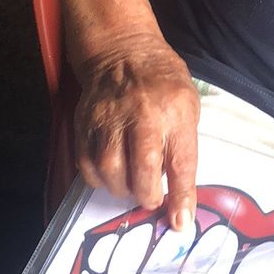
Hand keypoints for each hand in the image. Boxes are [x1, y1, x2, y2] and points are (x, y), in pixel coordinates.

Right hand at [74, 37, 199, 231]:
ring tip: (132, 186)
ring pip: (110, 170)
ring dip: (122, 189)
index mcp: (175, 110)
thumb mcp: (188, 105)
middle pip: (142, 170)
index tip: (180, 222)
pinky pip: (87, 163)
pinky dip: (98, 179)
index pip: (181, 162)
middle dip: (147, 195)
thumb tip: (182, 192)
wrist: (122, 51)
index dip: (181, 197)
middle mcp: (141, 114)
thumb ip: (184, 146)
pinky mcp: (85, 122)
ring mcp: (109, 118)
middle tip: (151, 199)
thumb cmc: (163, 81)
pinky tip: (111, 176)